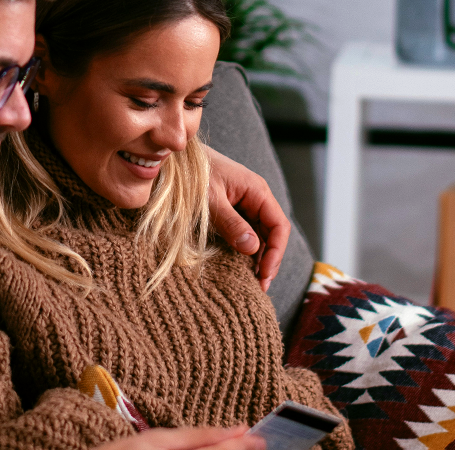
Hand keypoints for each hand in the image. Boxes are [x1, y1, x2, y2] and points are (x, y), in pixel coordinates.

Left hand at [205, 147, 290, 291]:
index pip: (279, 226)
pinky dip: (247, 249)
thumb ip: (231, 223)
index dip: (276, 252)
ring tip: (252, 280)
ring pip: (261, 235)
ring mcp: (245, 204)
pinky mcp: (233, 210)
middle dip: (269, 260)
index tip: (264, 274)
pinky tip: (242, 265)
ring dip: (259, 257)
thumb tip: (252, 248)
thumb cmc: (192, 174)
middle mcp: (256, 198)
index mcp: (257, 191)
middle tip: (260, 285)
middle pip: (273, 234)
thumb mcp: (210, 201)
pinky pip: (247, 232)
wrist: (175, 159)